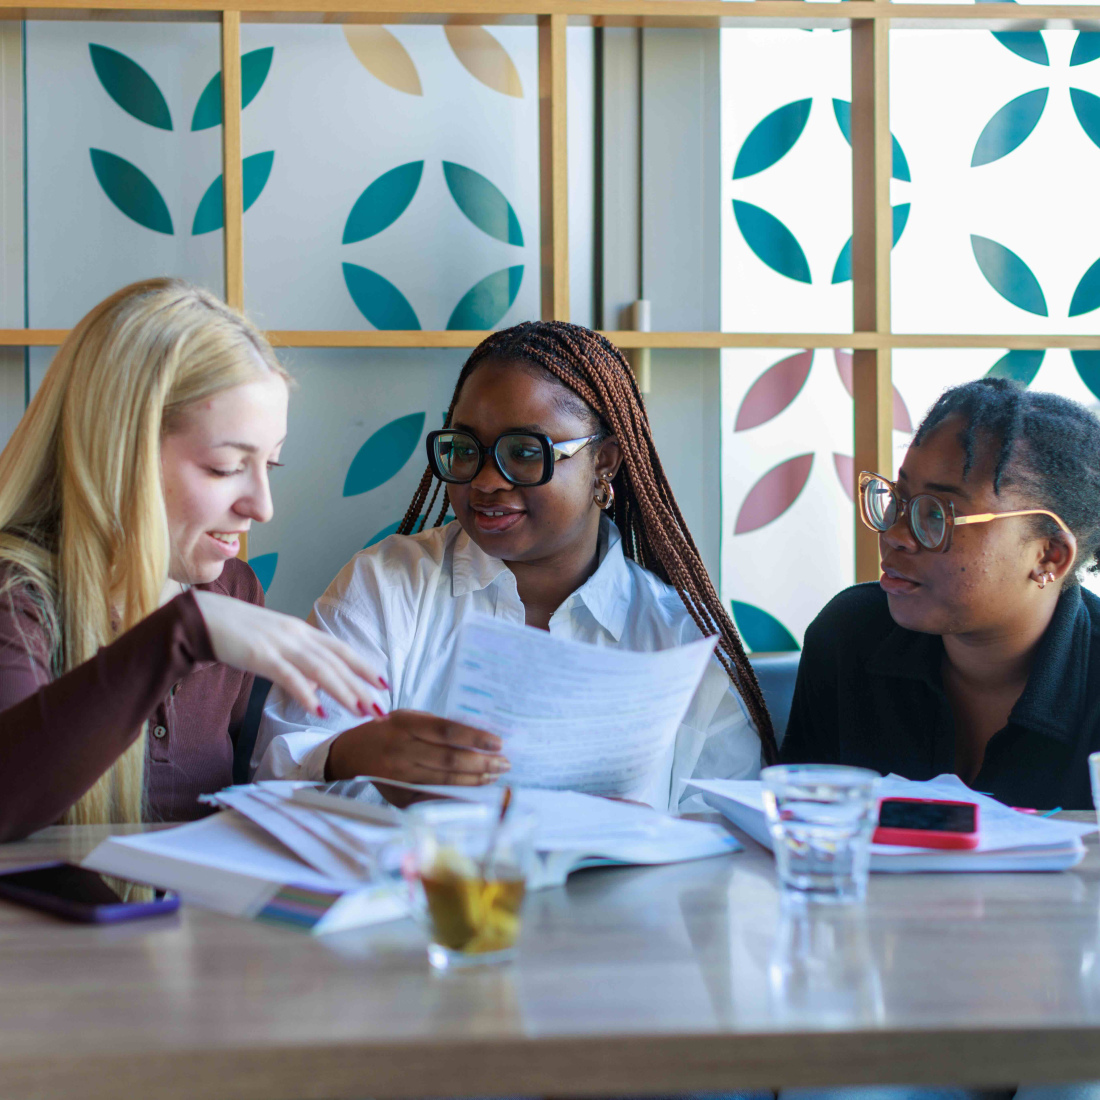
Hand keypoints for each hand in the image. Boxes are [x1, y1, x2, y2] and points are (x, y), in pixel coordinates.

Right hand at [192, 590, 384, 718]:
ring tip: (361, 711)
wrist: (201, 617)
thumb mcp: (274, 645)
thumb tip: (317, 690)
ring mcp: (280, 644)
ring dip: (343, 692)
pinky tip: (319, 710)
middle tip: (381, 708)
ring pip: (320, 669)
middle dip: (361, 686)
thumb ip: (297, 664)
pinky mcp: (260, 655)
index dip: (363, 666)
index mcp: (301, 631)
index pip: (340, 649)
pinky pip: (288, 676)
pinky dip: (306, 694)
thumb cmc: (237, 633)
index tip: (384, 683)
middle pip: (336, 662)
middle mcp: (297, 635)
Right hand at [325, 709, 508, 803]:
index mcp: (405, 725)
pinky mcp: (399, 796)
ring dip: (475, 779)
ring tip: (495, 775)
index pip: (448, 732)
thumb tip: (476, 737)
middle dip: (482, 763)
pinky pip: (434, 796)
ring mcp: (400, 776)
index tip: (498, 743)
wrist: (351, 753)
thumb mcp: (408, 718)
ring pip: (445, 780)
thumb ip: (437, 726)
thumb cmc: (386, 731)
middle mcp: (402, 751)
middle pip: (450, 760)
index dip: (475, 738)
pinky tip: (475, 791)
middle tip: (504, 763)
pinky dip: (458, 794)